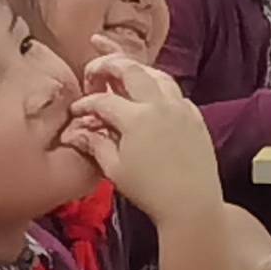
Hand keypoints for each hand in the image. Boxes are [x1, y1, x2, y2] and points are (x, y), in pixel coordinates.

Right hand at [61, 54, 224, 223]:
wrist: (192, 205)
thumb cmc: (150, 191)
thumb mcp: (115, 169)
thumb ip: (95, 144)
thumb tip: (74, 132)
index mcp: (136, 118)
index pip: (103, 100)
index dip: (85, 104)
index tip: (76, 112)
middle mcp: (160, 105)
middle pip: (131, 70)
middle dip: (108, 64)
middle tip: (94, 70)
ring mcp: (181, 108)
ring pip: (157, 74)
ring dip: (137, 70)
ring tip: (122, 75)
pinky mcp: (196, 117)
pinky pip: (175, 92)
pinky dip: (159, 87)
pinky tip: (151, 97)